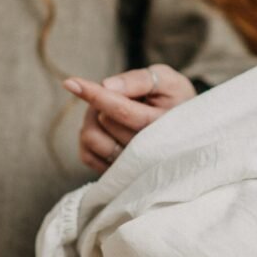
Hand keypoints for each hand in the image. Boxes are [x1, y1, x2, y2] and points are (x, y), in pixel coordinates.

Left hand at [63, 64, 196, 173]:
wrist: (186, 129)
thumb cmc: (174, 99)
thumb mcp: (167, 80)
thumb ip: (139, 80)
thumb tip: (107, 86)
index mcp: (163, 125)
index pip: (121, 110)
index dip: (95, 94)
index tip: (70, 82)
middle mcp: (147, 152)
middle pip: (103, 121)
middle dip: (101, 101)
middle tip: (115, 95)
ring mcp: (131, 168)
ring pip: (91, 138)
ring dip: (93, 119)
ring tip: (109, 111)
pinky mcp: (117, 176)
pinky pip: (86, 156)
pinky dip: (88, 138)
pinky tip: (105, 130)